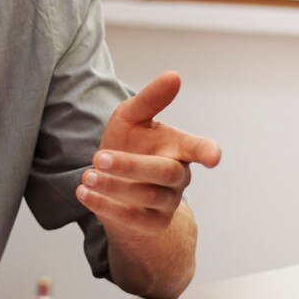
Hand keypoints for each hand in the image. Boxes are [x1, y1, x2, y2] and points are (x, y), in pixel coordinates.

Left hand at [84, 71, 220, 236]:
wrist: (110, 182)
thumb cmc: (127, 143)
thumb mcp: (131, 117)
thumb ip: (151, 99)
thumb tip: (174, 75)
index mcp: (179, 148)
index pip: (198, 148)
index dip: (208, 152)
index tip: (214, 157)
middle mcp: (178, 176)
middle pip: (165, 172)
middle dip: (130, 166)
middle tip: (99, 157)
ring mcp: (168, 202)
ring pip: (147, 196)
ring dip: (113, 186)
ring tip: (87, 176)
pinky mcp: (151, 224)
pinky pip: (133, 219)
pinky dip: (106, 207)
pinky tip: (84, 193)